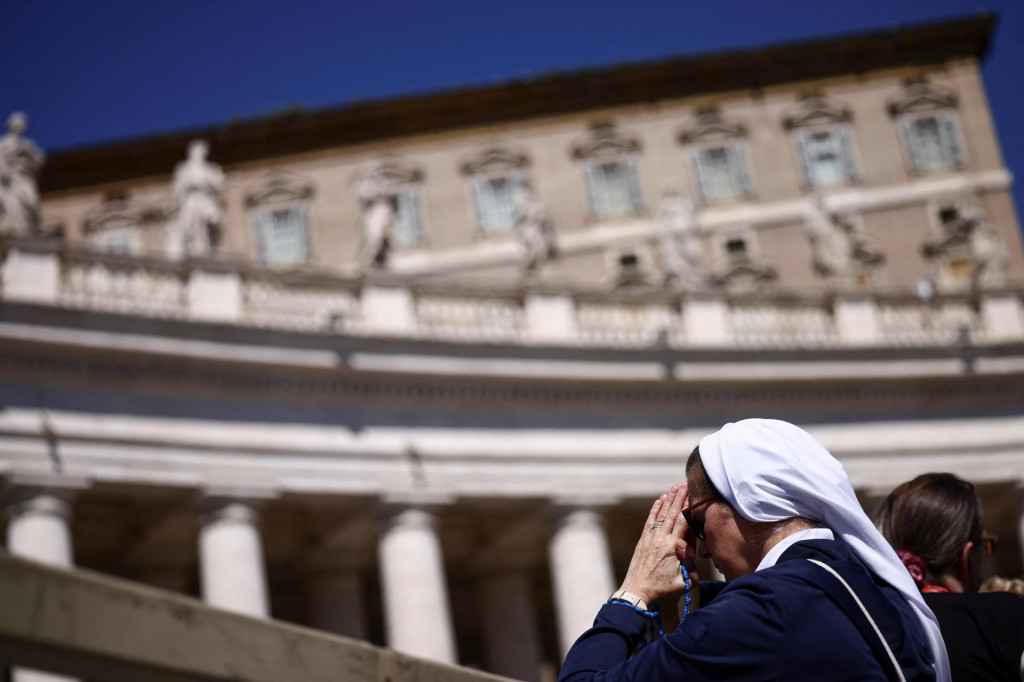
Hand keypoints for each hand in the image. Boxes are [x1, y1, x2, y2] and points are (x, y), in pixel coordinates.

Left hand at [617, 482, 698, 605]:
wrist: (637, 593)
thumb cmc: (662, 591)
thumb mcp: (682, 585)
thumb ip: (692, 573)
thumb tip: (694, 559)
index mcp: (673, 549)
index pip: (684, 523)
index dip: (689, 507)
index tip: (693, 494)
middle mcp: (661, 540)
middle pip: (673, 514)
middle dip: (679, 497)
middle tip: (685, 483)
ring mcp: (651, 539)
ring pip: (662, 515)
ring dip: (668, 500)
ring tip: (674, 487)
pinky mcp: (643, 541)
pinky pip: (650, 521)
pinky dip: (655, 510)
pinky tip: (659, 500)